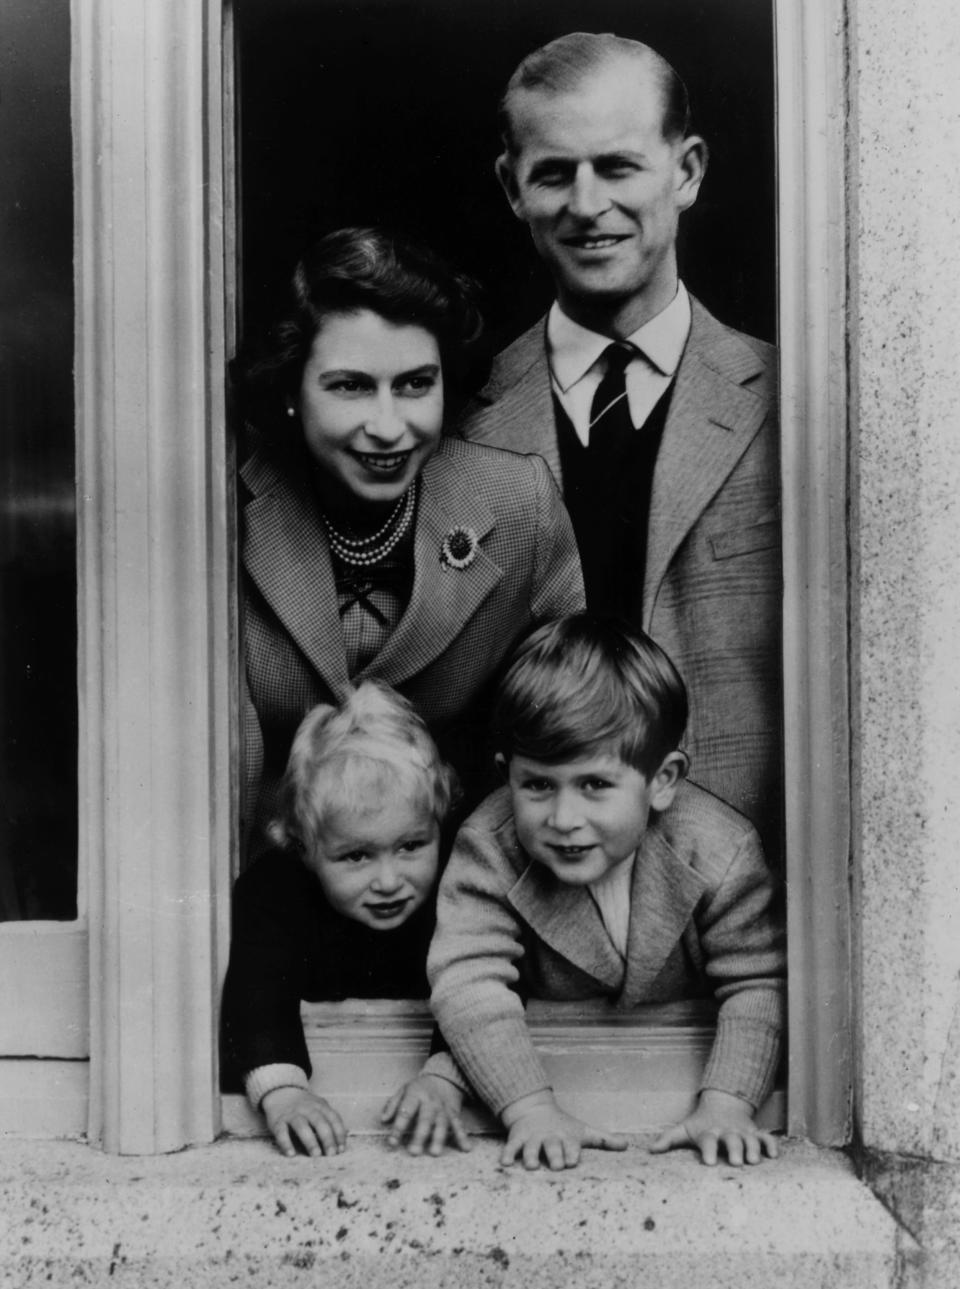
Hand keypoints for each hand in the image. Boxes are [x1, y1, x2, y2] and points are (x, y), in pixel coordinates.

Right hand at [261, 1086, 346, 1157]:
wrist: (281, 1092)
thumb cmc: (305, 1107)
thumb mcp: (319, 1107)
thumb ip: (330, 1120)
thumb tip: (344, 1138)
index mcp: (320, 1105)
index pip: (333, 1118)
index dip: (339, 1134)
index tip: (341, 1149)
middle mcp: (307, 1108)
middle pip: (319, 1122)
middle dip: (327, 1138)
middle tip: (331, 1154)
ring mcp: (292, 1114)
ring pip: (302, 1126)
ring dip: (310, 1141)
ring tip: (316, 1155)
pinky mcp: (278, 1121)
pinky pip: (282, 1132)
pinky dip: (286, 1143)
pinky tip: (291, 1154)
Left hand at [381, 1075, 471, 1155]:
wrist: (444, 1077)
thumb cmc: (420, 1087)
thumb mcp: (404, 1089)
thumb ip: (393, 1104)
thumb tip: (383, 1120)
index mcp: (415, 1094)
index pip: (405, 1111)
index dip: (398, 1127)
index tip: (392, 1142)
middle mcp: (430, 1102)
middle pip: (425, 1119)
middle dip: (419, 1136)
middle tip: (414, 1152)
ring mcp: (443, 1108)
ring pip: (442, 1124)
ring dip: (438, 1138)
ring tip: (434, 1152)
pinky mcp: (454, 1113)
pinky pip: (459, 1125)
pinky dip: (463, 1137)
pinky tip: (466, 1148)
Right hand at [499, 1090, 627, 1170]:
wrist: (536, 1109)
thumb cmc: (564, 1127)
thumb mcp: (584, 1131)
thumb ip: (605, 1140)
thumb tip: (628, 1146)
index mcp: (566, 1138)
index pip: (571, 1146)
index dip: (572, 1153)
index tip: (573, 1161)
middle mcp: (550, 1138)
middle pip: (552, 1147)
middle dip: (554, 1155)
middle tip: (556, 1165)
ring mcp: (533, 1138)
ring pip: (531, 1147)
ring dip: (531, 1156)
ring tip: (531, 1165)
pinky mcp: (518, 1138)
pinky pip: (511, 1146)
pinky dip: (508, 1154)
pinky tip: (505, 1163)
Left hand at [650, 1089, 778, 1165]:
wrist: (722, 1104)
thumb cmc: (701, 1124)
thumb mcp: (684, 1129)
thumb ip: (668, 1139)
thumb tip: (650, 1150)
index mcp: (709, 1132)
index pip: (707, 1141)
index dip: (707, 1150)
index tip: (707, 1162)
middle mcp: (727, 1132)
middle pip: (732, 1140)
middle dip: (734, 1150)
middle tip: (736, 1162)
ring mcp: (743, 1133)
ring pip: (750, 1139)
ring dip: (753, 1149)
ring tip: (753, 1161)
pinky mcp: (755, 1133)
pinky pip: (766, 1137)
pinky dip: (771, 1144)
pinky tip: (774, 1155)